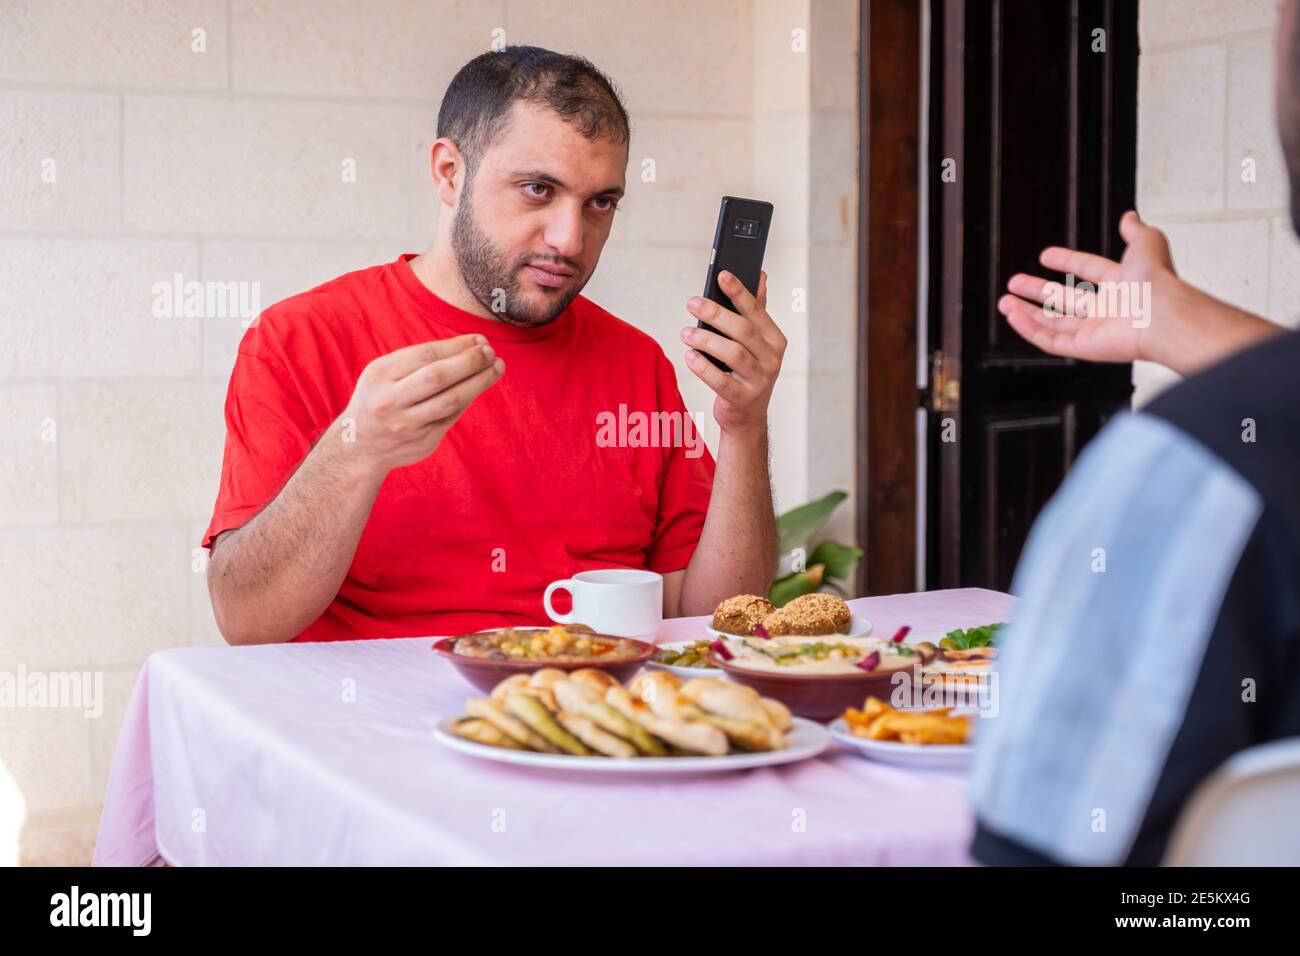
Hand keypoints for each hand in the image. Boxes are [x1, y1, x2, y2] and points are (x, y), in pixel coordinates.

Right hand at [332, 334, 503, 474]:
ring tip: (496, 368)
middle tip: (491, 352)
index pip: (425, 355)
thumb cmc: (380, 398)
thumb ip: (418, 361)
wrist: (359, 445)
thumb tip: (470, 345)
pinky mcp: (423, 442)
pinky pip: (452, 417)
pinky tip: (479, 386)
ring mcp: (406, 425)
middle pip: (438, 377)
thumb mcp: (383, 373)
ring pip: (451, 401)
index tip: (479, 339)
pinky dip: (468, 399)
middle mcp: (390, 401)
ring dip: (479, 382)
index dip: (456, 347)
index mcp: (379, 376)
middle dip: (470, 362)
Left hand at [682, 270, 785, 435]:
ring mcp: (760, 381)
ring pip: (733, 354)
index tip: (721, 275)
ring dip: (706, 340)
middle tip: (692, 302)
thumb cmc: (747, 371)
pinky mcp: (743, 399)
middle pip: (743, 331)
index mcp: (775, 340)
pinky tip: (689, 356)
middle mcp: (772, 359)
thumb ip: (757, 311)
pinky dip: (703, 368)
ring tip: (685, 332)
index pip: (756, 311)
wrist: (747, 416)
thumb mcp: (756, 342)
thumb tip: (760, 275)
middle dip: (716, 314)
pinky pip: (721, 381)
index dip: (739, 292)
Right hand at [999, 211, 1284, 374]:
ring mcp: (1096, 330)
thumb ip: (1136, 230)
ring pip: (1054, 323)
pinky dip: (1030, 330)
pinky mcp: (1085, 349)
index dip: (1067, 261)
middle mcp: (1108, 309)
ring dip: (1027, 313)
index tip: (1046, 256)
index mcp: (1122, 284)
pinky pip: (1052, 342)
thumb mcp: (1147, 243)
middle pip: (1065, 300)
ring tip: (1005, 302)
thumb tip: (1130, 216)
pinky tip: (1014, 318)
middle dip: (1037, 291)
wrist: (1161, 315)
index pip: (1089, 271)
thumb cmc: (1156, 282)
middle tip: (1015, 282)